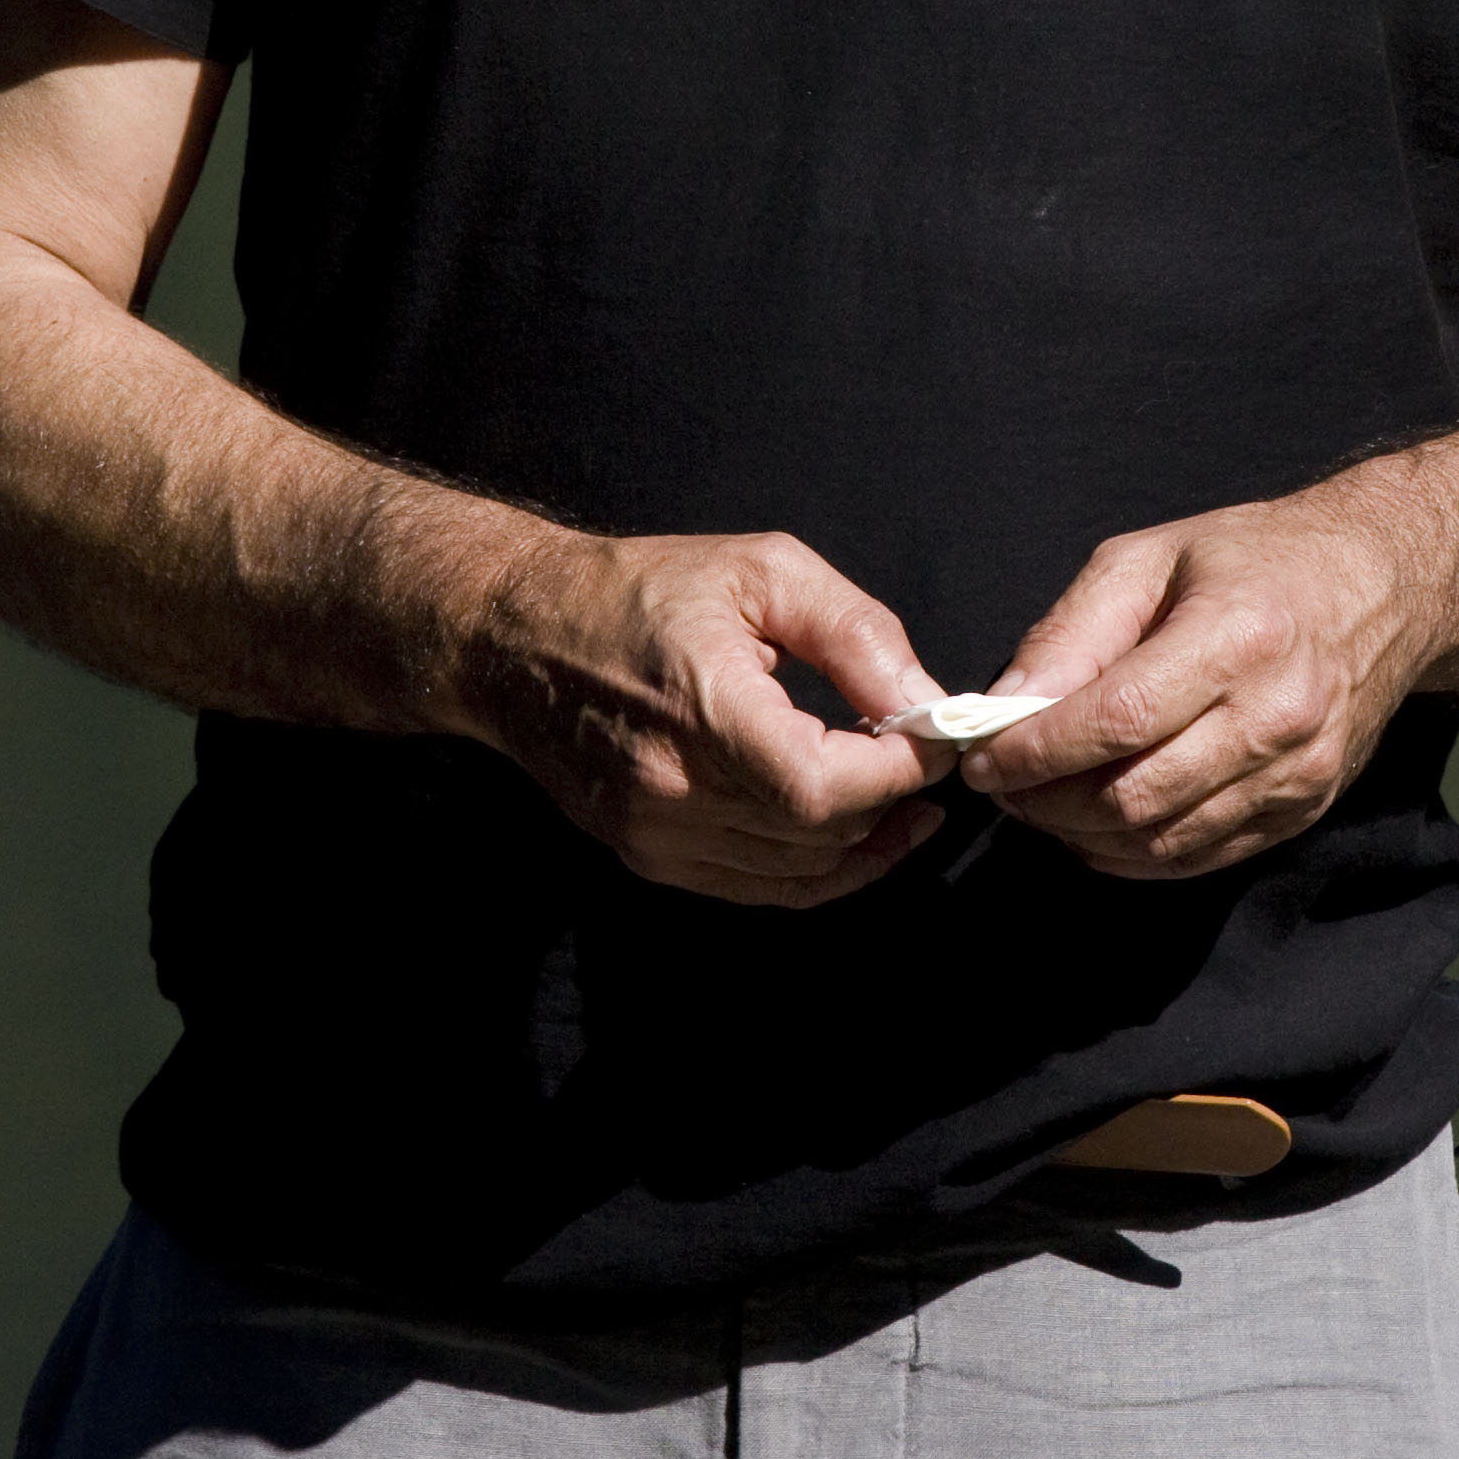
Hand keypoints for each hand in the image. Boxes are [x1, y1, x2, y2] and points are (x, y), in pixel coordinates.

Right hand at [453, 526, 949, 907]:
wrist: (519, 636)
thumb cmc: (640, 590)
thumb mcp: (764, 571)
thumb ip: (855, 634)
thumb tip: (926, 701)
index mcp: (703, 709)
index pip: (826, 786)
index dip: (901, 772)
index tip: (939, 739)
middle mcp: (672, 789)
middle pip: (818, 835)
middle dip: (892, 801)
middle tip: (927, 757)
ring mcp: (654, 834)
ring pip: (794, 874)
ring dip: (863, 842)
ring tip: (905, 799)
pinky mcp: (646, 855)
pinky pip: (754, 887)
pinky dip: (813, 868)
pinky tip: (852, 831)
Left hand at [958, 481, 1458, 880]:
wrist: (1384, 586)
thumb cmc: (1257, 559)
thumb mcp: (1150, 557)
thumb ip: (1072, 631)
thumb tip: (1004, 706)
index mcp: (1239, 634)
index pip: (1119, 719)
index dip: (1037, 752)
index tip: (983, 759)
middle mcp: (1277, 712)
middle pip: (1136, 795)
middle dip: (1048, 803)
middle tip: (1004, 785)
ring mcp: (1297, 771)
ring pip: (1162, 840)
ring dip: (1082, 836)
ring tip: (1043, 802)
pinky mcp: (1303, 809)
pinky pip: (1200, 858)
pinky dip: (1133, 855)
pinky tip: (1097, 826)